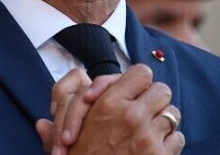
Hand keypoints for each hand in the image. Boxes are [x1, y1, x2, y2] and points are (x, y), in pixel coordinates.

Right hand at [36, 64, 183, 154]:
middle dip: (156, 100)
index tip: (137, 91)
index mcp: (108, 103)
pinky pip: (177, 138)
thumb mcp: (63, 139)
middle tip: (149, 110)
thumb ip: (61, 123)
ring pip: (172, 114)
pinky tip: (158, 149)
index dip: (141, 81)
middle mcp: (131, 115)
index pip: (141, 73)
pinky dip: (171, 143)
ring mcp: (148, 136)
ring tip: (153, 131)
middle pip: (162, 90)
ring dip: (164, 122)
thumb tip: (42, 123)